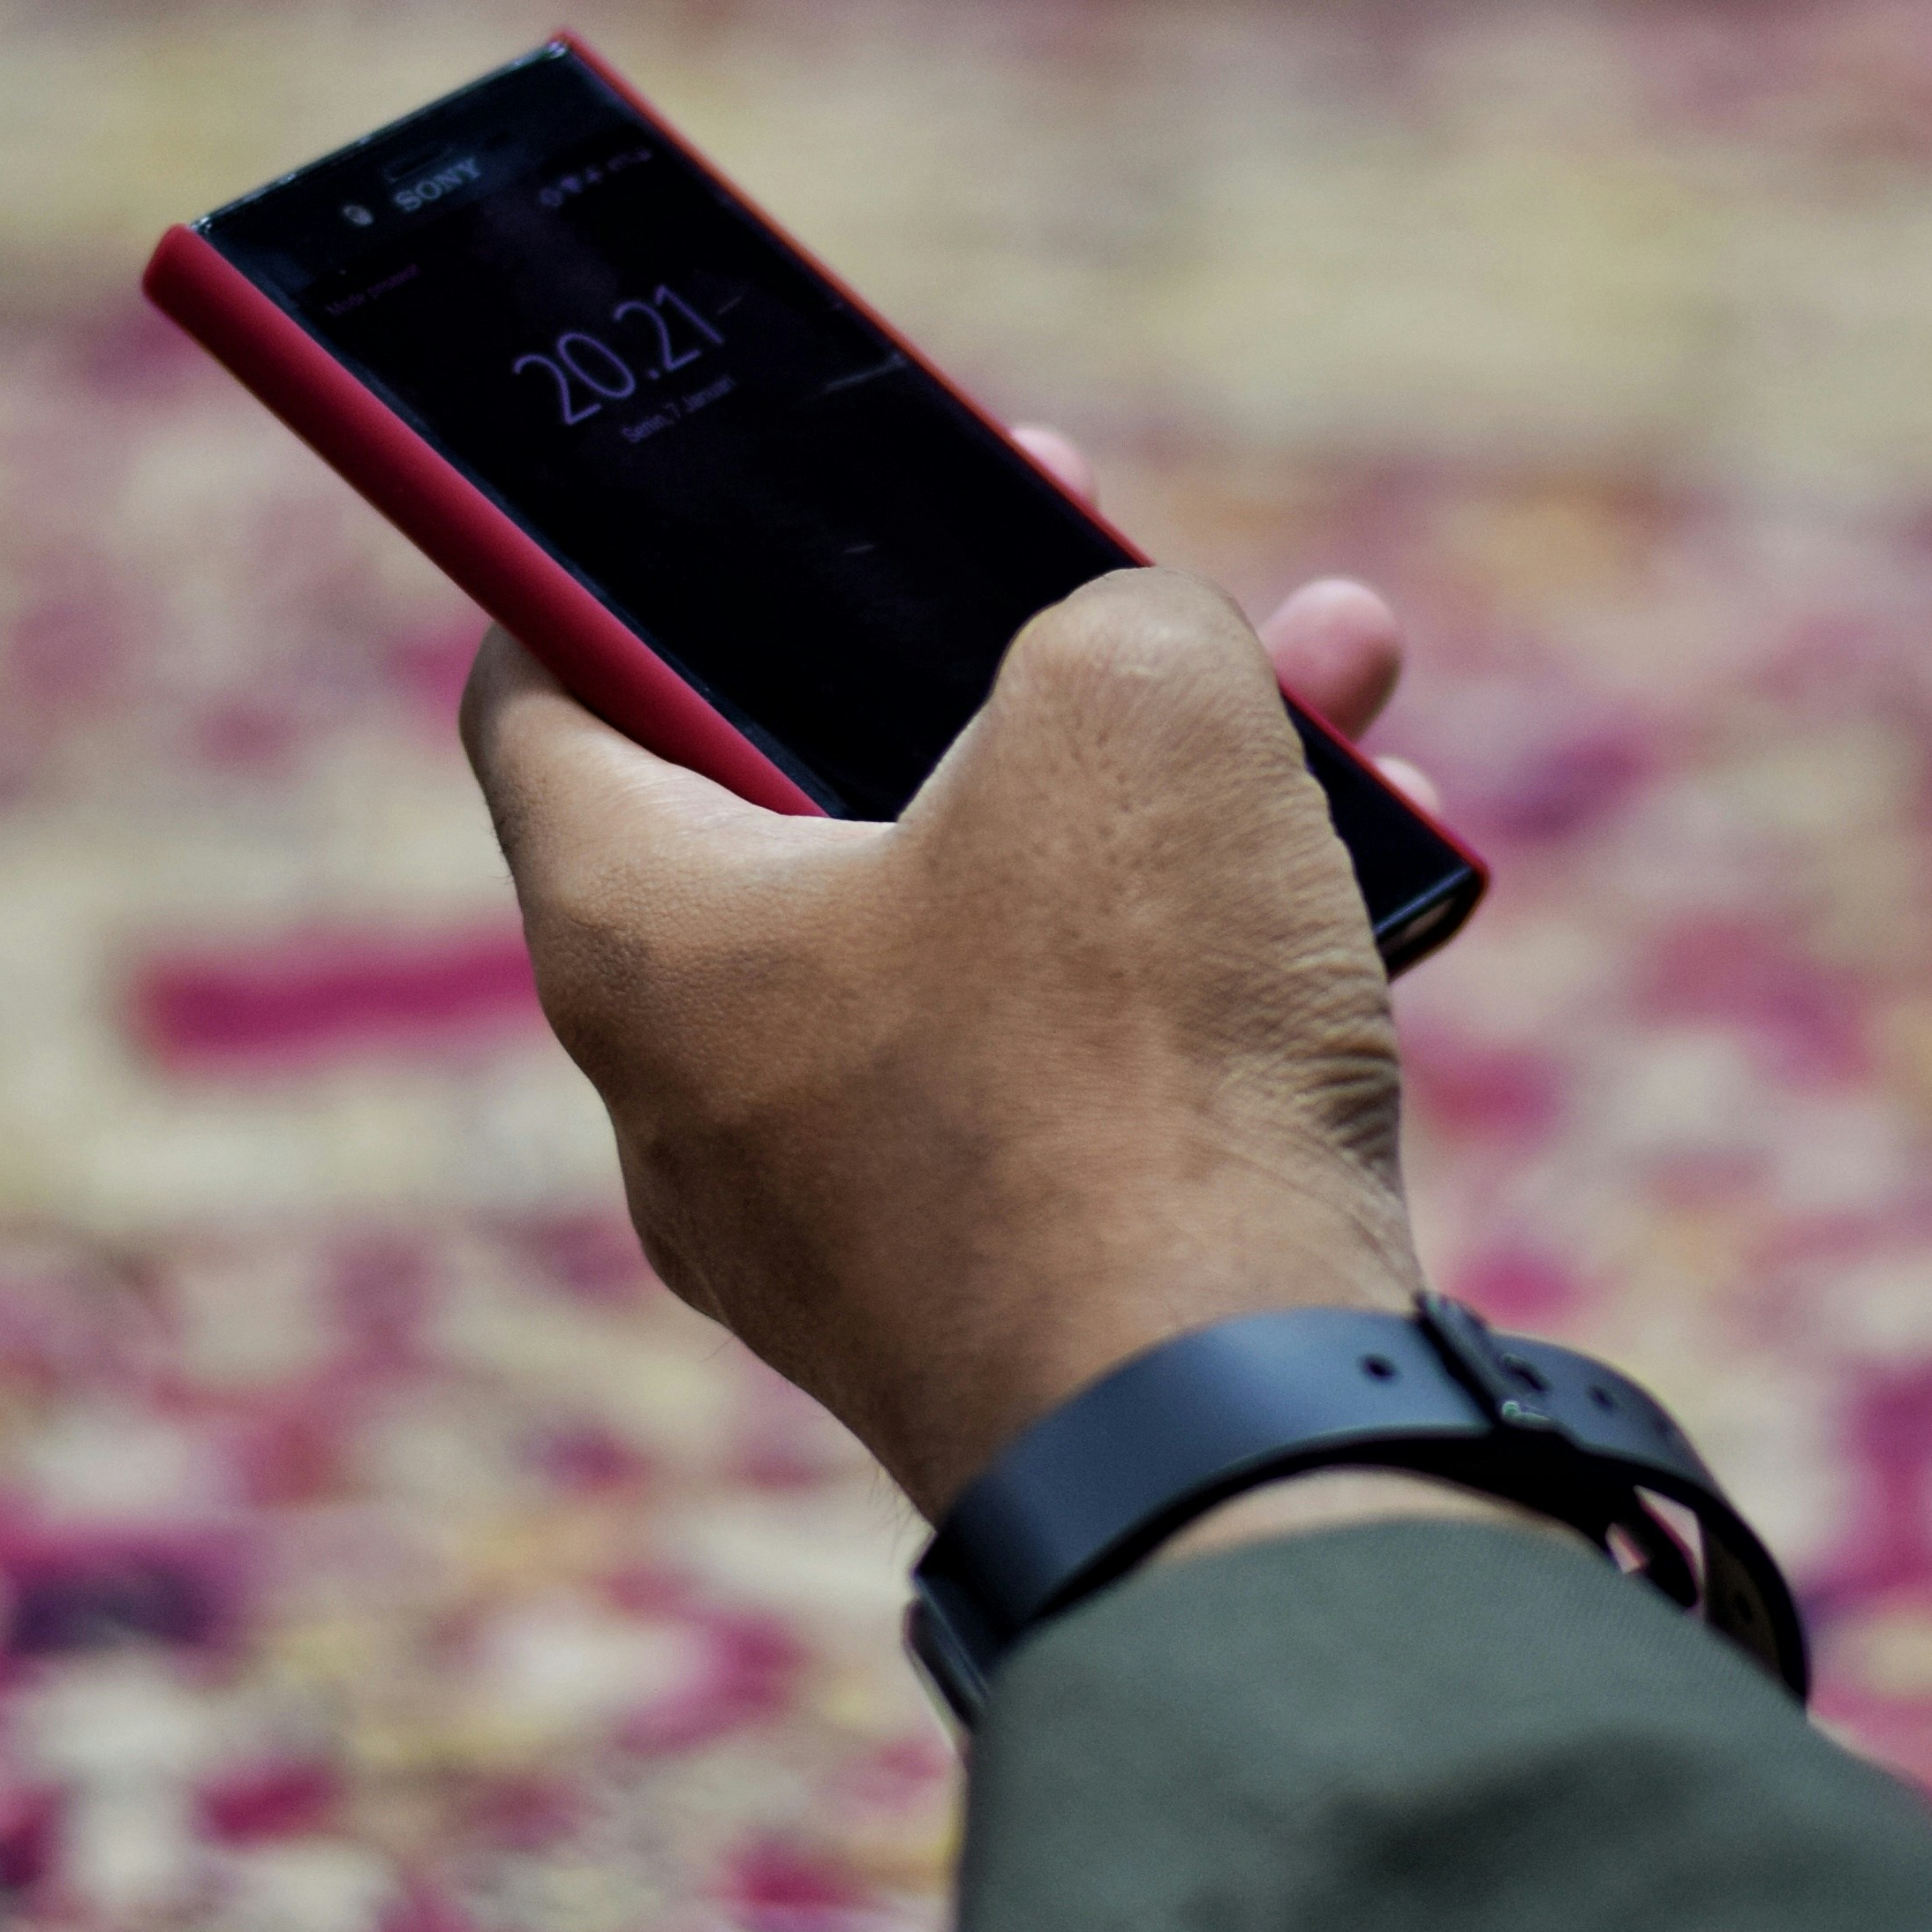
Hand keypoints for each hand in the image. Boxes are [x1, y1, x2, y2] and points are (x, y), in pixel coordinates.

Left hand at [457, 438, 1433, 1515]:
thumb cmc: (1128, 1060)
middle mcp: (702, 1094)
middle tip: (1107, 542)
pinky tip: (1385, 867)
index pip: (546, 689)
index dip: (633, 552)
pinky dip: (1211, 962)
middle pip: (816, 796)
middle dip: (1000, 652)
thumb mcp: (1132, 708)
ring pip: (997, 927)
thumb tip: (1149, 681)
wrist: (1241, 1444)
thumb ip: (1112, 623)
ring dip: (1165, 790)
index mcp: (636, 933)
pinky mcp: (1008, 1303)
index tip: (745, 488)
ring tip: (1335, 672)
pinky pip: (1092, 1076)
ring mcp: (854, 1224)